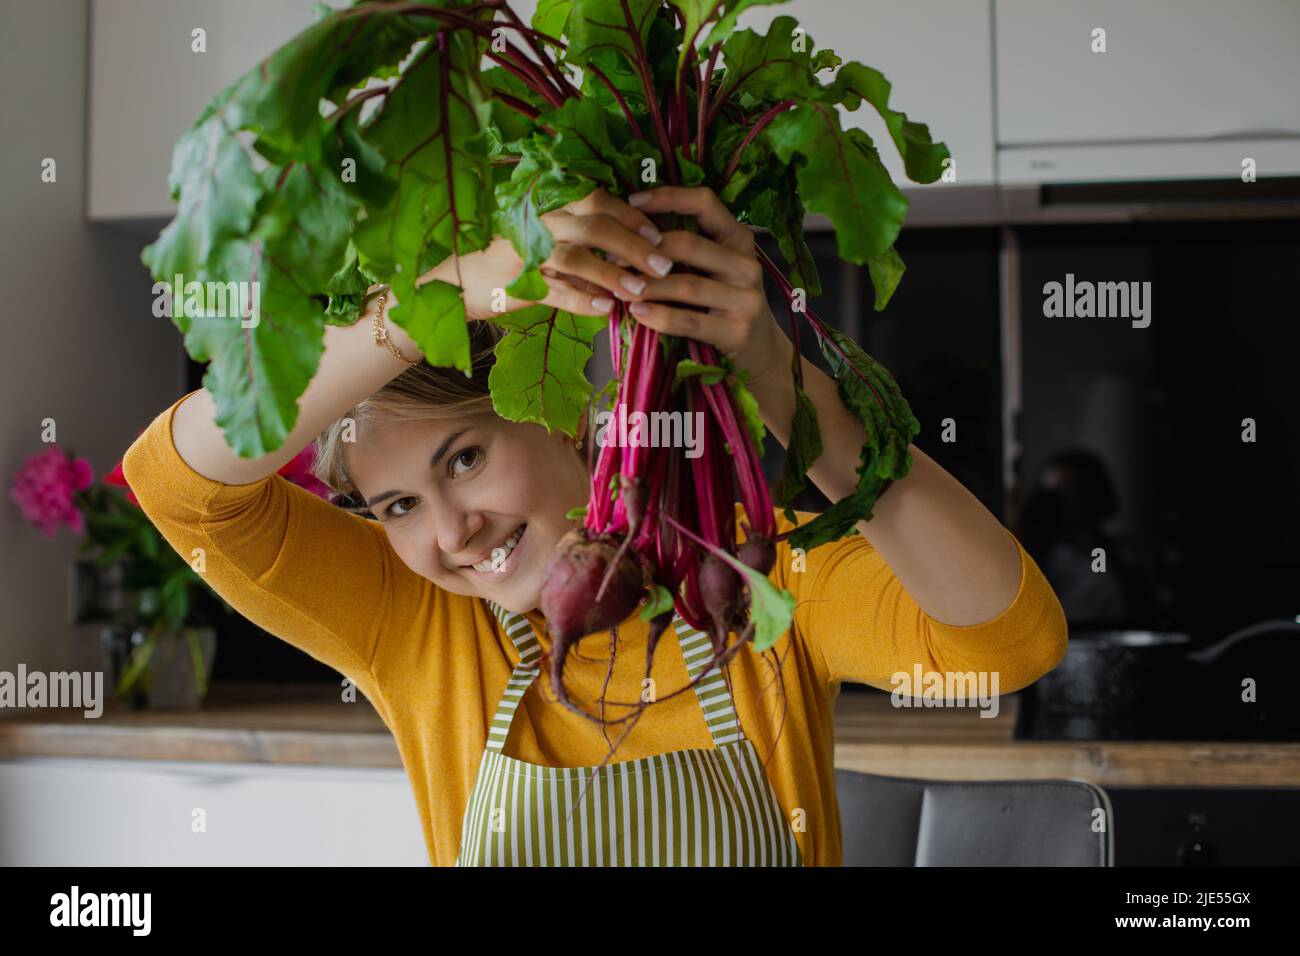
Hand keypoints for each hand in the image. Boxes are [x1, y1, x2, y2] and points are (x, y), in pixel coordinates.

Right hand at [418, 189, 675, 321]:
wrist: (453, 285)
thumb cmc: (508, 264)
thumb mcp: (545, 245)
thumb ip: (583, 246)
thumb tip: (630, 254)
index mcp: (547, 207)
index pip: (595, 199)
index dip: (631, 216)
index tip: (659, 235)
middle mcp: (535, 223)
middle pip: (592, 224)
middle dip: (632, 244)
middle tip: (663, 265)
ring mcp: (522, 252)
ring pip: (575, 256)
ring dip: (611, 273)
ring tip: (638, 290)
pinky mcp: (512, 284)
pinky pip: (554, 291)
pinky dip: (582, 301)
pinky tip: (606, 310)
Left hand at [619, 186, 788, 385]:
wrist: (761, 352)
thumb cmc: (725, 304)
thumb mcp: (716, 269)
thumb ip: (690, 248)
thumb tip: (633, 226)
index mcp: (739, 239)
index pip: (705, 202)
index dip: (668, 197)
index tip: (632, 201)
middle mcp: (747, 264)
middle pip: (689, 244)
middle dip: (645, 250)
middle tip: (613, 258)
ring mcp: (746, 299)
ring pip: (687, 285)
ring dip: (647, 286)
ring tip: (619, 288)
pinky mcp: (738, 331)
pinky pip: (689, 321)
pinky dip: (659, 317)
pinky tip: (637, 313)